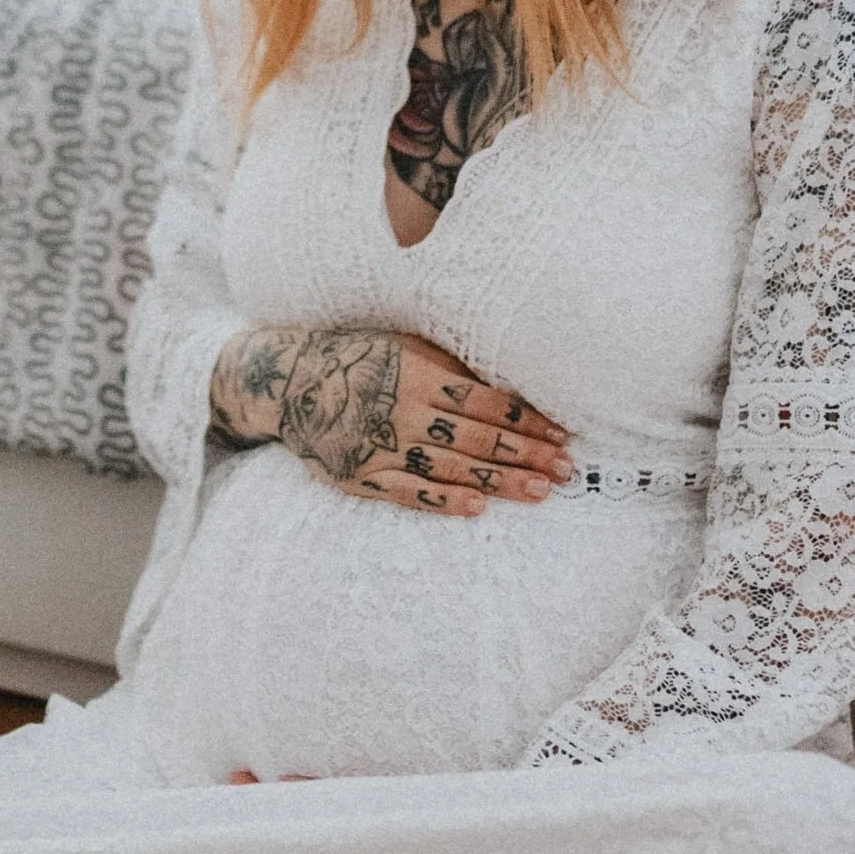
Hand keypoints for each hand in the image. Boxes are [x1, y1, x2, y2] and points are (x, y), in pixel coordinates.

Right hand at [208, 325, 570, 514]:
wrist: (289, 382)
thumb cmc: (361, 358)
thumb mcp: (405, 346)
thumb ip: (451, 365)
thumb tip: (510, 384)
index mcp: (417, 373)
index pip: (486, 401)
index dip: (528, 420)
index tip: (561, 435)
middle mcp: (402, 410)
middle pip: (476, 437)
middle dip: (526, 454)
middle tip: (565, 470)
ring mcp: (380, 446)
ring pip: (450, 468)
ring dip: (499, 481)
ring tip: (539, 491)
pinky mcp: (360, 476)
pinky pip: (408, 492)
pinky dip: (444, 500)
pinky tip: (477, 507)